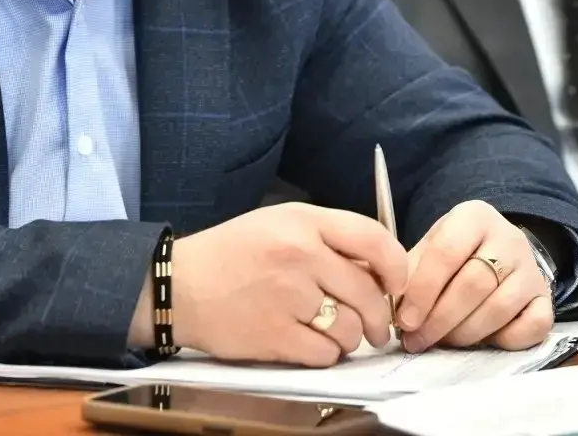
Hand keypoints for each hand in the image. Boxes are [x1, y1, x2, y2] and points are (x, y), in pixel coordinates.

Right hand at [157, 203, 408, 366]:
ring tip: (332, 332)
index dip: (397, 268)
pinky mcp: (274, 334)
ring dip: (350, 338)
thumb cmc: (233, 253)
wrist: (180, 285)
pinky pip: (326, 353)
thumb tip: (380, 269)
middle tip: (375, 328)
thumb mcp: (280, 223)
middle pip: (368, 293)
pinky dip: (325, 354)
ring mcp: (287, 296)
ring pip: (351, 329)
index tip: (397, 285)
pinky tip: (309, 343)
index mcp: (304, 222)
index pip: (375, 239)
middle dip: (379, 318)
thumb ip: (328, 238)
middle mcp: (299, 255)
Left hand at [394, 201, 552, 352]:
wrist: (497, 250)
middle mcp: (509, 238)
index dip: (422, 291)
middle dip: (440, 319)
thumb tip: (390, 307)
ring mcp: (531, 268)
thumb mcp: (429, 248)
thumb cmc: (455, 252)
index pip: (445, 253)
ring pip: (499, 308)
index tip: (405, 320)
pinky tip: (483, 340)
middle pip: (473, 284)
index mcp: (473, 217)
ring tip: (442, 341)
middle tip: (417, 339)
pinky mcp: (546, 297)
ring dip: (465, 333)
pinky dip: (507, 340)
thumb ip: (409, 273)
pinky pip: (534, 325)